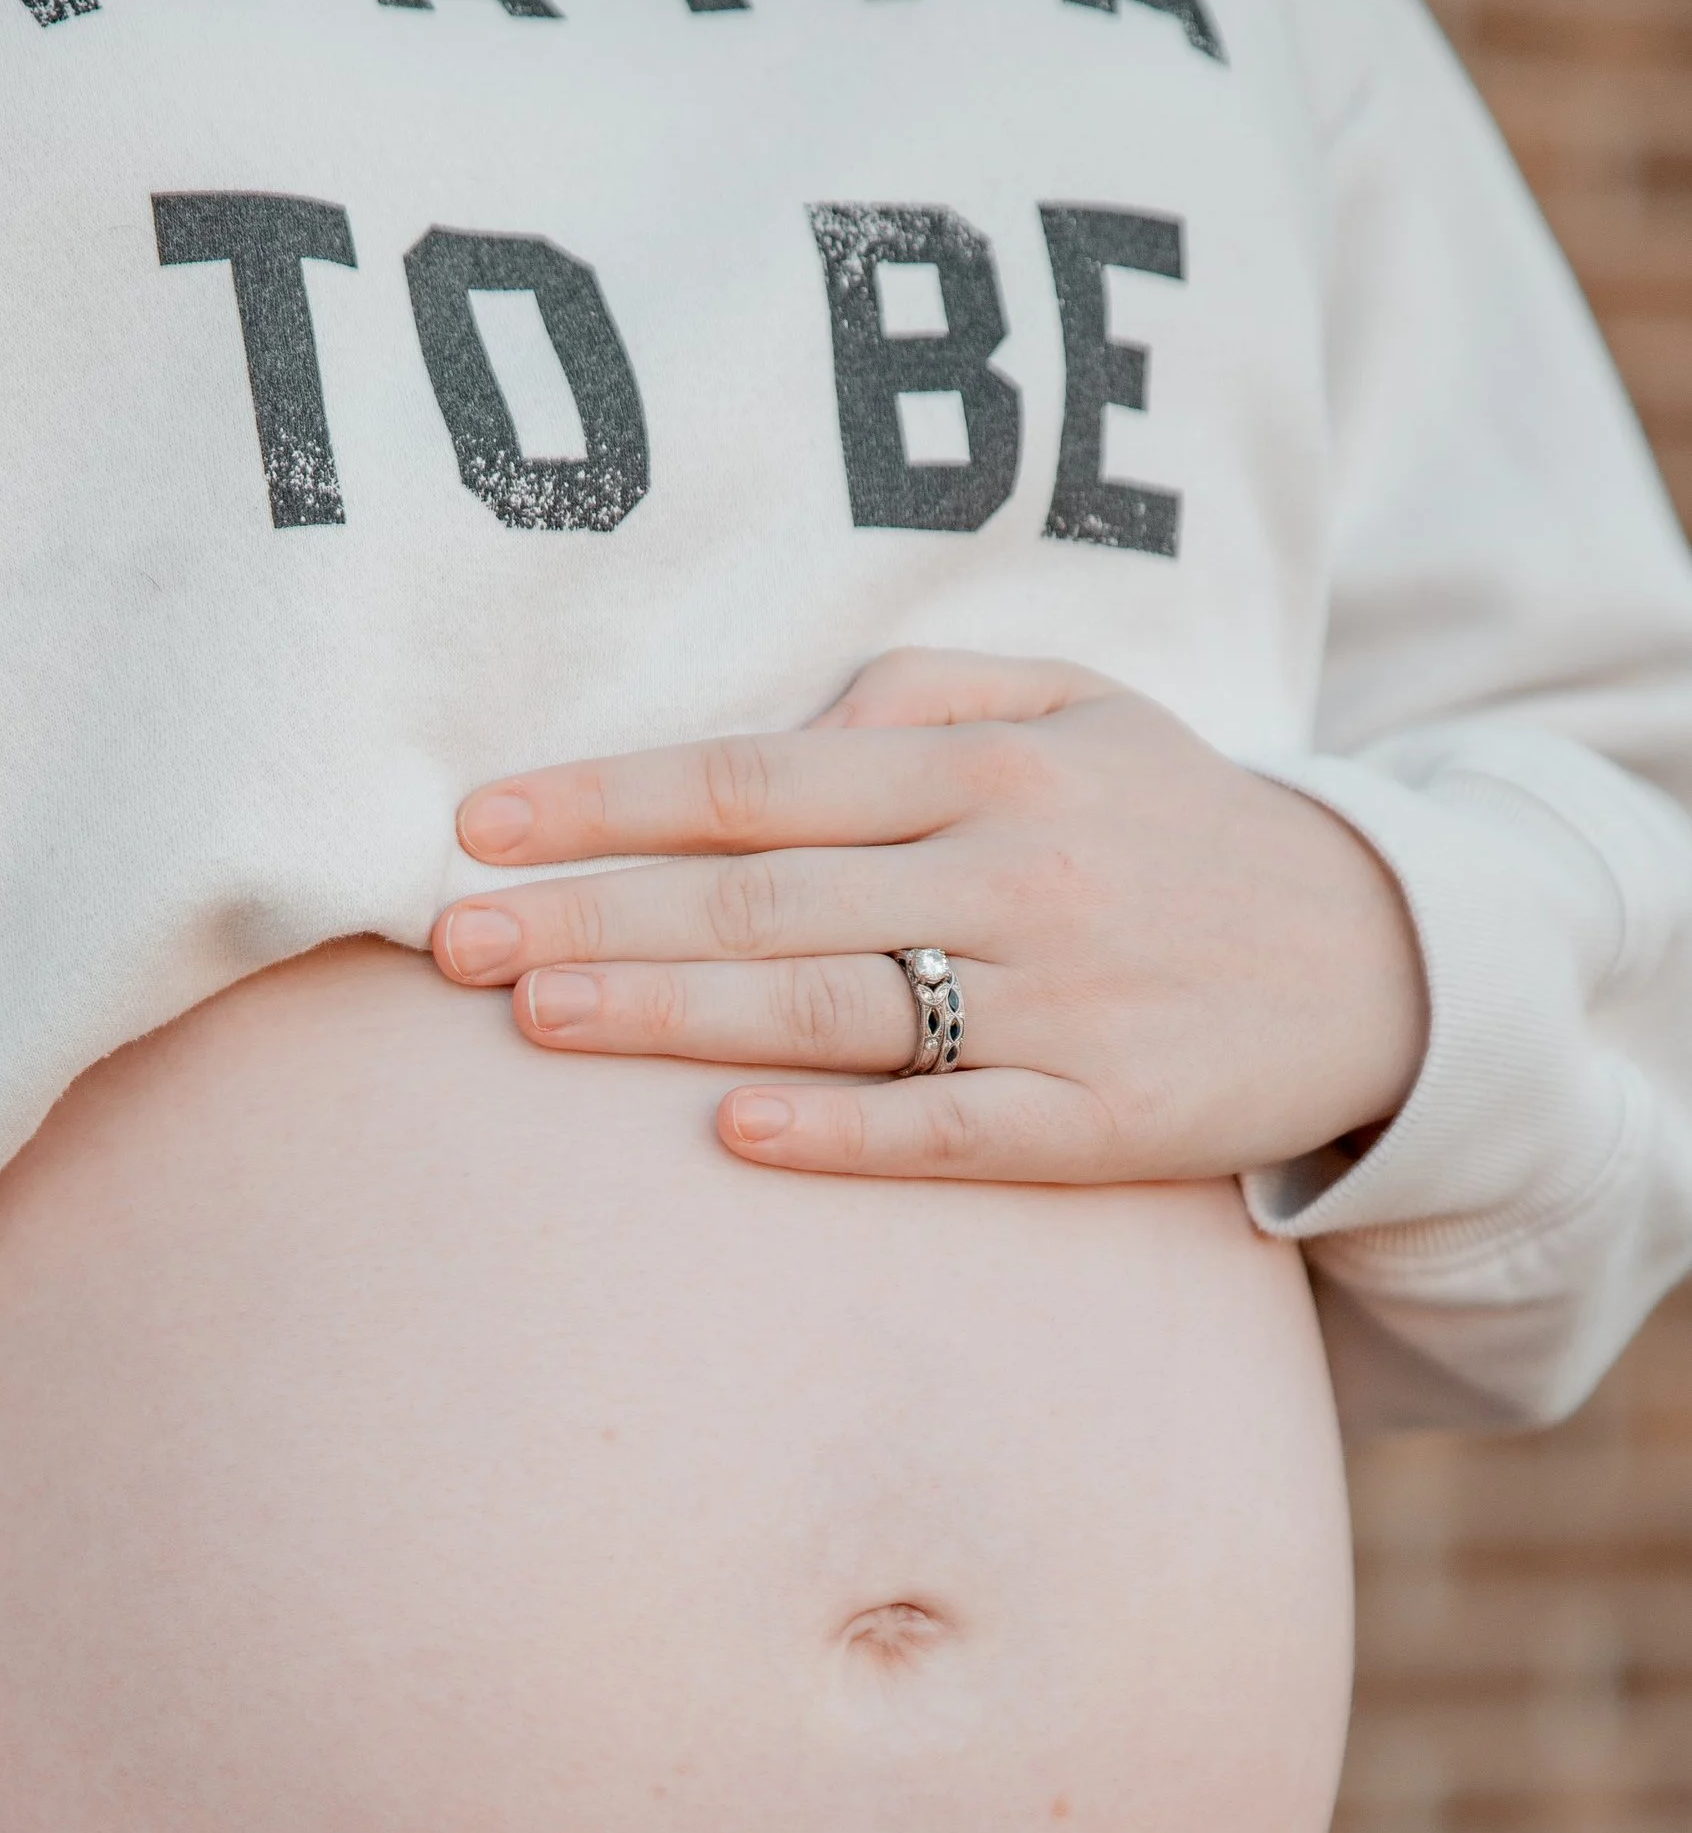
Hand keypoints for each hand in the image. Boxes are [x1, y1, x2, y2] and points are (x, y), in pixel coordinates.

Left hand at [429, 649, 1426, 1184]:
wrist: (1381, 958)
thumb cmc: (1174, 826)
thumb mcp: (1079, 709)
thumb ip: (918, 698)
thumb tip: (779, 734)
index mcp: (990, 763)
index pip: (753, 779)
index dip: (604, 803)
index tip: (474, 828)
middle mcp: (1015, 872)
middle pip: (763, 895)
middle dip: (595, 914)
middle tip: (451, 942)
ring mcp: (1059, 1001)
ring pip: (834, 1007)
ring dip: (675, 1012)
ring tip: (537, 1020)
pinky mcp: (1102, 1120)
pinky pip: (954, 1128)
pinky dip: (846, 1131)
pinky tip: (734, 1134)